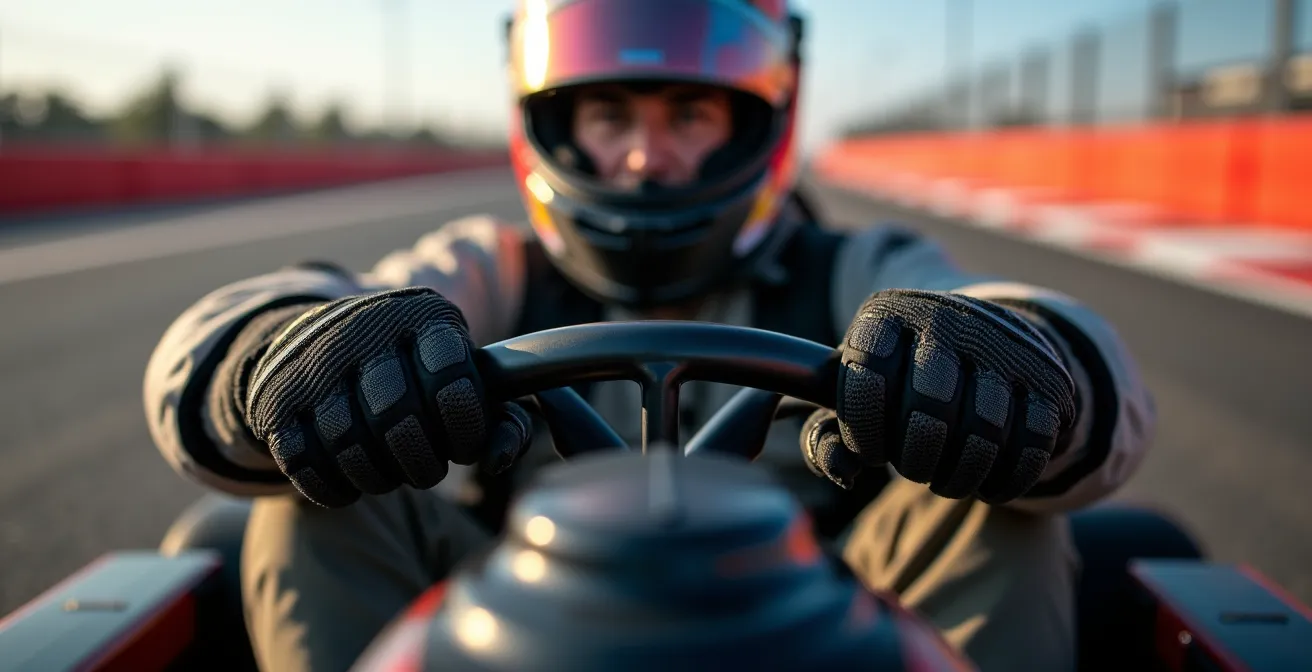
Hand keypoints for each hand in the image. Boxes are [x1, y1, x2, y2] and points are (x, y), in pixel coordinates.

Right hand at [243, 287, 530, 506]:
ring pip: (349, 444)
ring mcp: (314, 363)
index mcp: (423, 316)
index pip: (450, 379)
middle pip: (397, 417)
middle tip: (428, 469)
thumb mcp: (462, 372)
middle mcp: (364, 330)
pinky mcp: (275, 399)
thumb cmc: (416, 370)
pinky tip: (355, 482)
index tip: (463, 446)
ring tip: (393, 474)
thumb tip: (499, 459)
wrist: (323, 341)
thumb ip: (500, 416)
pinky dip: (337, 487)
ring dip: (380, 478)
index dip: (464, 427)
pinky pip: (305, 463)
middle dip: (422, 462)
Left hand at [802, 289, 1077, 503]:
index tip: (872, 450)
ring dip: (958, 476)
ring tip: (944, 479)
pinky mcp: (1050, 376)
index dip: (864, 430)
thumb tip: (844, 473)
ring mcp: (1004, 343)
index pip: (867, 377)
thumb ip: (827, 437)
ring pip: (983, 430)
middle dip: (916, 458)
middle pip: (930, 407)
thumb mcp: (855, 397)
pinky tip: (985, 485)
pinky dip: (1004, 481)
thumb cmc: (899, 383)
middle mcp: (947, 316)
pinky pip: (1031, 445)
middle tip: (913, 469)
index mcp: (885, 314)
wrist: (980, 345)